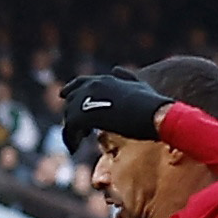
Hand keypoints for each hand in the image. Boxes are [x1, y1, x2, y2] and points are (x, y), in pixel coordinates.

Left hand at [59, 69, 173, 147]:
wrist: (155, 115)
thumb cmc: (151, 103)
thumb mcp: (138, 85)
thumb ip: (125, 77)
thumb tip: (115, 69)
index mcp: (104, 80)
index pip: (80, 83)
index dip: (71, 90)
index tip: (63, 96)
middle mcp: (92, 86)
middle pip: (71, 101)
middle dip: (73, 115)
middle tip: (83, 131)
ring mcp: (87, 99)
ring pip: (69, 116)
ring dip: (72, 130)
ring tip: (80, 142)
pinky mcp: (84, 116)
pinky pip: (69, 129)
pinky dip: (70, 140)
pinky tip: (75, 148)